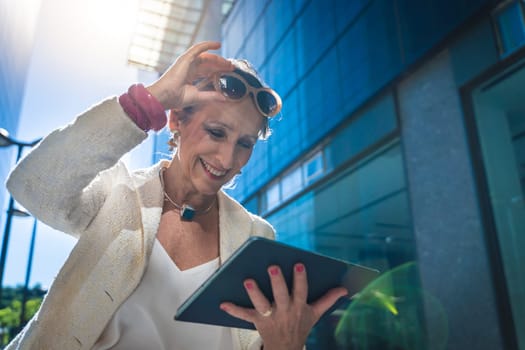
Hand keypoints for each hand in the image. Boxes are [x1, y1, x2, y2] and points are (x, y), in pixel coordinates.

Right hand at [146, 41, 233, 109]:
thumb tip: (224, 98)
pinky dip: (208, 45)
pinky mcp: (186, 58)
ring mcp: (187, 62)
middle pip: (208, 64)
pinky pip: (199, 48)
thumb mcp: (198, 97)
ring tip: (228, 62)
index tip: (228, 73)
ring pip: (206, 57)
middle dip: (220, 65)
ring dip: (218, 59)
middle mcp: (188, 68)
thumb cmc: (176, 98)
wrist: (165, 96)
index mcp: (190, 76)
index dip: (218, 71)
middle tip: (232, 67)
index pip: (207, 71)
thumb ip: (211, 96)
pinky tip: (218, 44)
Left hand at [220, 264, 347, 349]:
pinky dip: (233, 310)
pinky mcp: (257, 320)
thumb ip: (328, 299)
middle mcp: (284, 311)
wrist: (287, 348)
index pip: (301, 291)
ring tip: (247, 281)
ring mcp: (270, 316)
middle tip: (273, 267)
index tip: (298, 264)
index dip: (300, 279)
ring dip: (254, 293)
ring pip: (261, 304)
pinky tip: (222, 303)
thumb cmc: (300, 326)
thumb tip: (345, 289)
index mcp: (299, 306)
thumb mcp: (316, 313)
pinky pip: (244, 316)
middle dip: (277, 282)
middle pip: (281, 296)